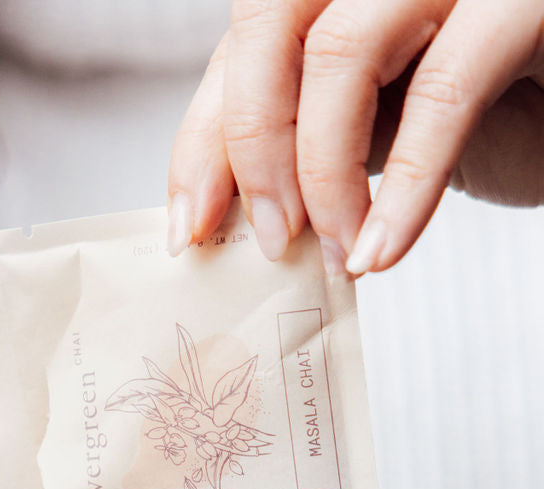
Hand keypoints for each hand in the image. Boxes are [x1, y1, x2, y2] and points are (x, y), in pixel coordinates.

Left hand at [168, 0, 543, 272]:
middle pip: (272, 23)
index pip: (246, 44)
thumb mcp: (380, 120)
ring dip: (325, 173)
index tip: (189, 227)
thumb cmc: (497, 114)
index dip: (205, 138)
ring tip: (341, 254)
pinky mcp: (523, 4)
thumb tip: (213, 208)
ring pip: (343, 50)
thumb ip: (303, 135)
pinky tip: (382, 252)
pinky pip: (443, 93)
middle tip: (270, 240)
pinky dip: (405, 188)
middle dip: (252, 145)